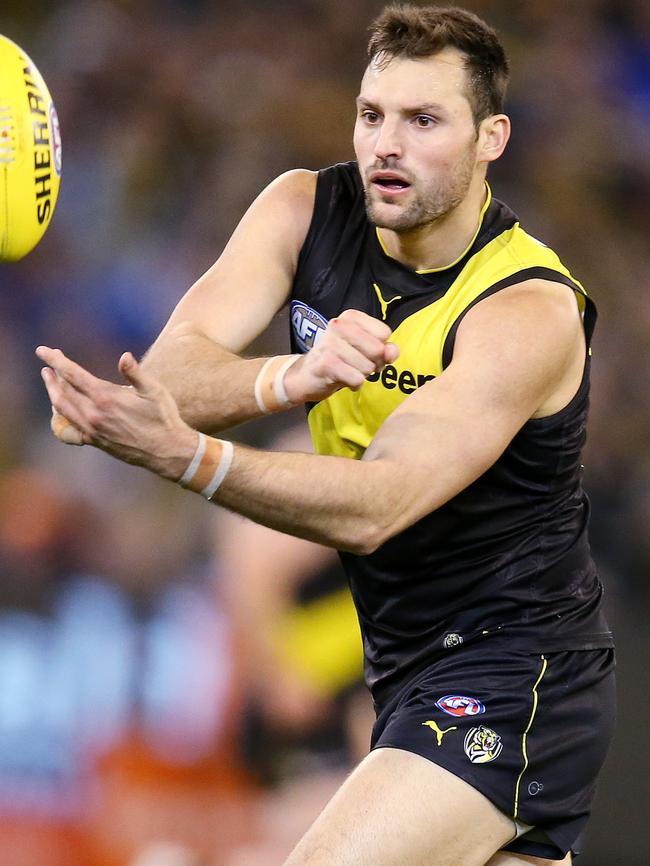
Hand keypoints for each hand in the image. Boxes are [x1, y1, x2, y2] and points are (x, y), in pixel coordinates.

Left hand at [36, 346, 197, 479]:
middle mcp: (94, 414)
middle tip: (49, 362)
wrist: (166, 450)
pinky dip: (60, 415)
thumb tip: (124, 356)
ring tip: (50, 380)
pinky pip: (68, 427)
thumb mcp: (154, 390)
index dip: (55, 360)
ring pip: (62, 408)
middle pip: (63, 390)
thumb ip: (136, 372)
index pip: (72, 374)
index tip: (43, 350)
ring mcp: (92, 429)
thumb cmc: (163, 417)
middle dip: (53, 373)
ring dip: (53, 392)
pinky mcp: (94, 441)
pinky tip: (61, 408)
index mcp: (106, 397)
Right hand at [284, 309, 399, 403]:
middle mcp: (338, 325)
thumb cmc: (341, 360)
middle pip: (378, 350)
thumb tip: (392, 351)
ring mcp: (330, 344)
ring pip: (368, 367)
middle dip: (373, 364)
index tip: (366, 352)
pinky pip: (357, 379)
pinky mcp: (326, 363)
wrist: (307, 375)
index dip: (381, 348)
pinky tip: (343, 380)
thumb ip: (384, 349)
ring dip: (362, 375)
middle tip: (357, 364)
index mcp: (350, 317)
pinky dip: (354, 384)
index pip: (384, 333)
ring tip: (348, 371)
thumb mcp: (365, 351)